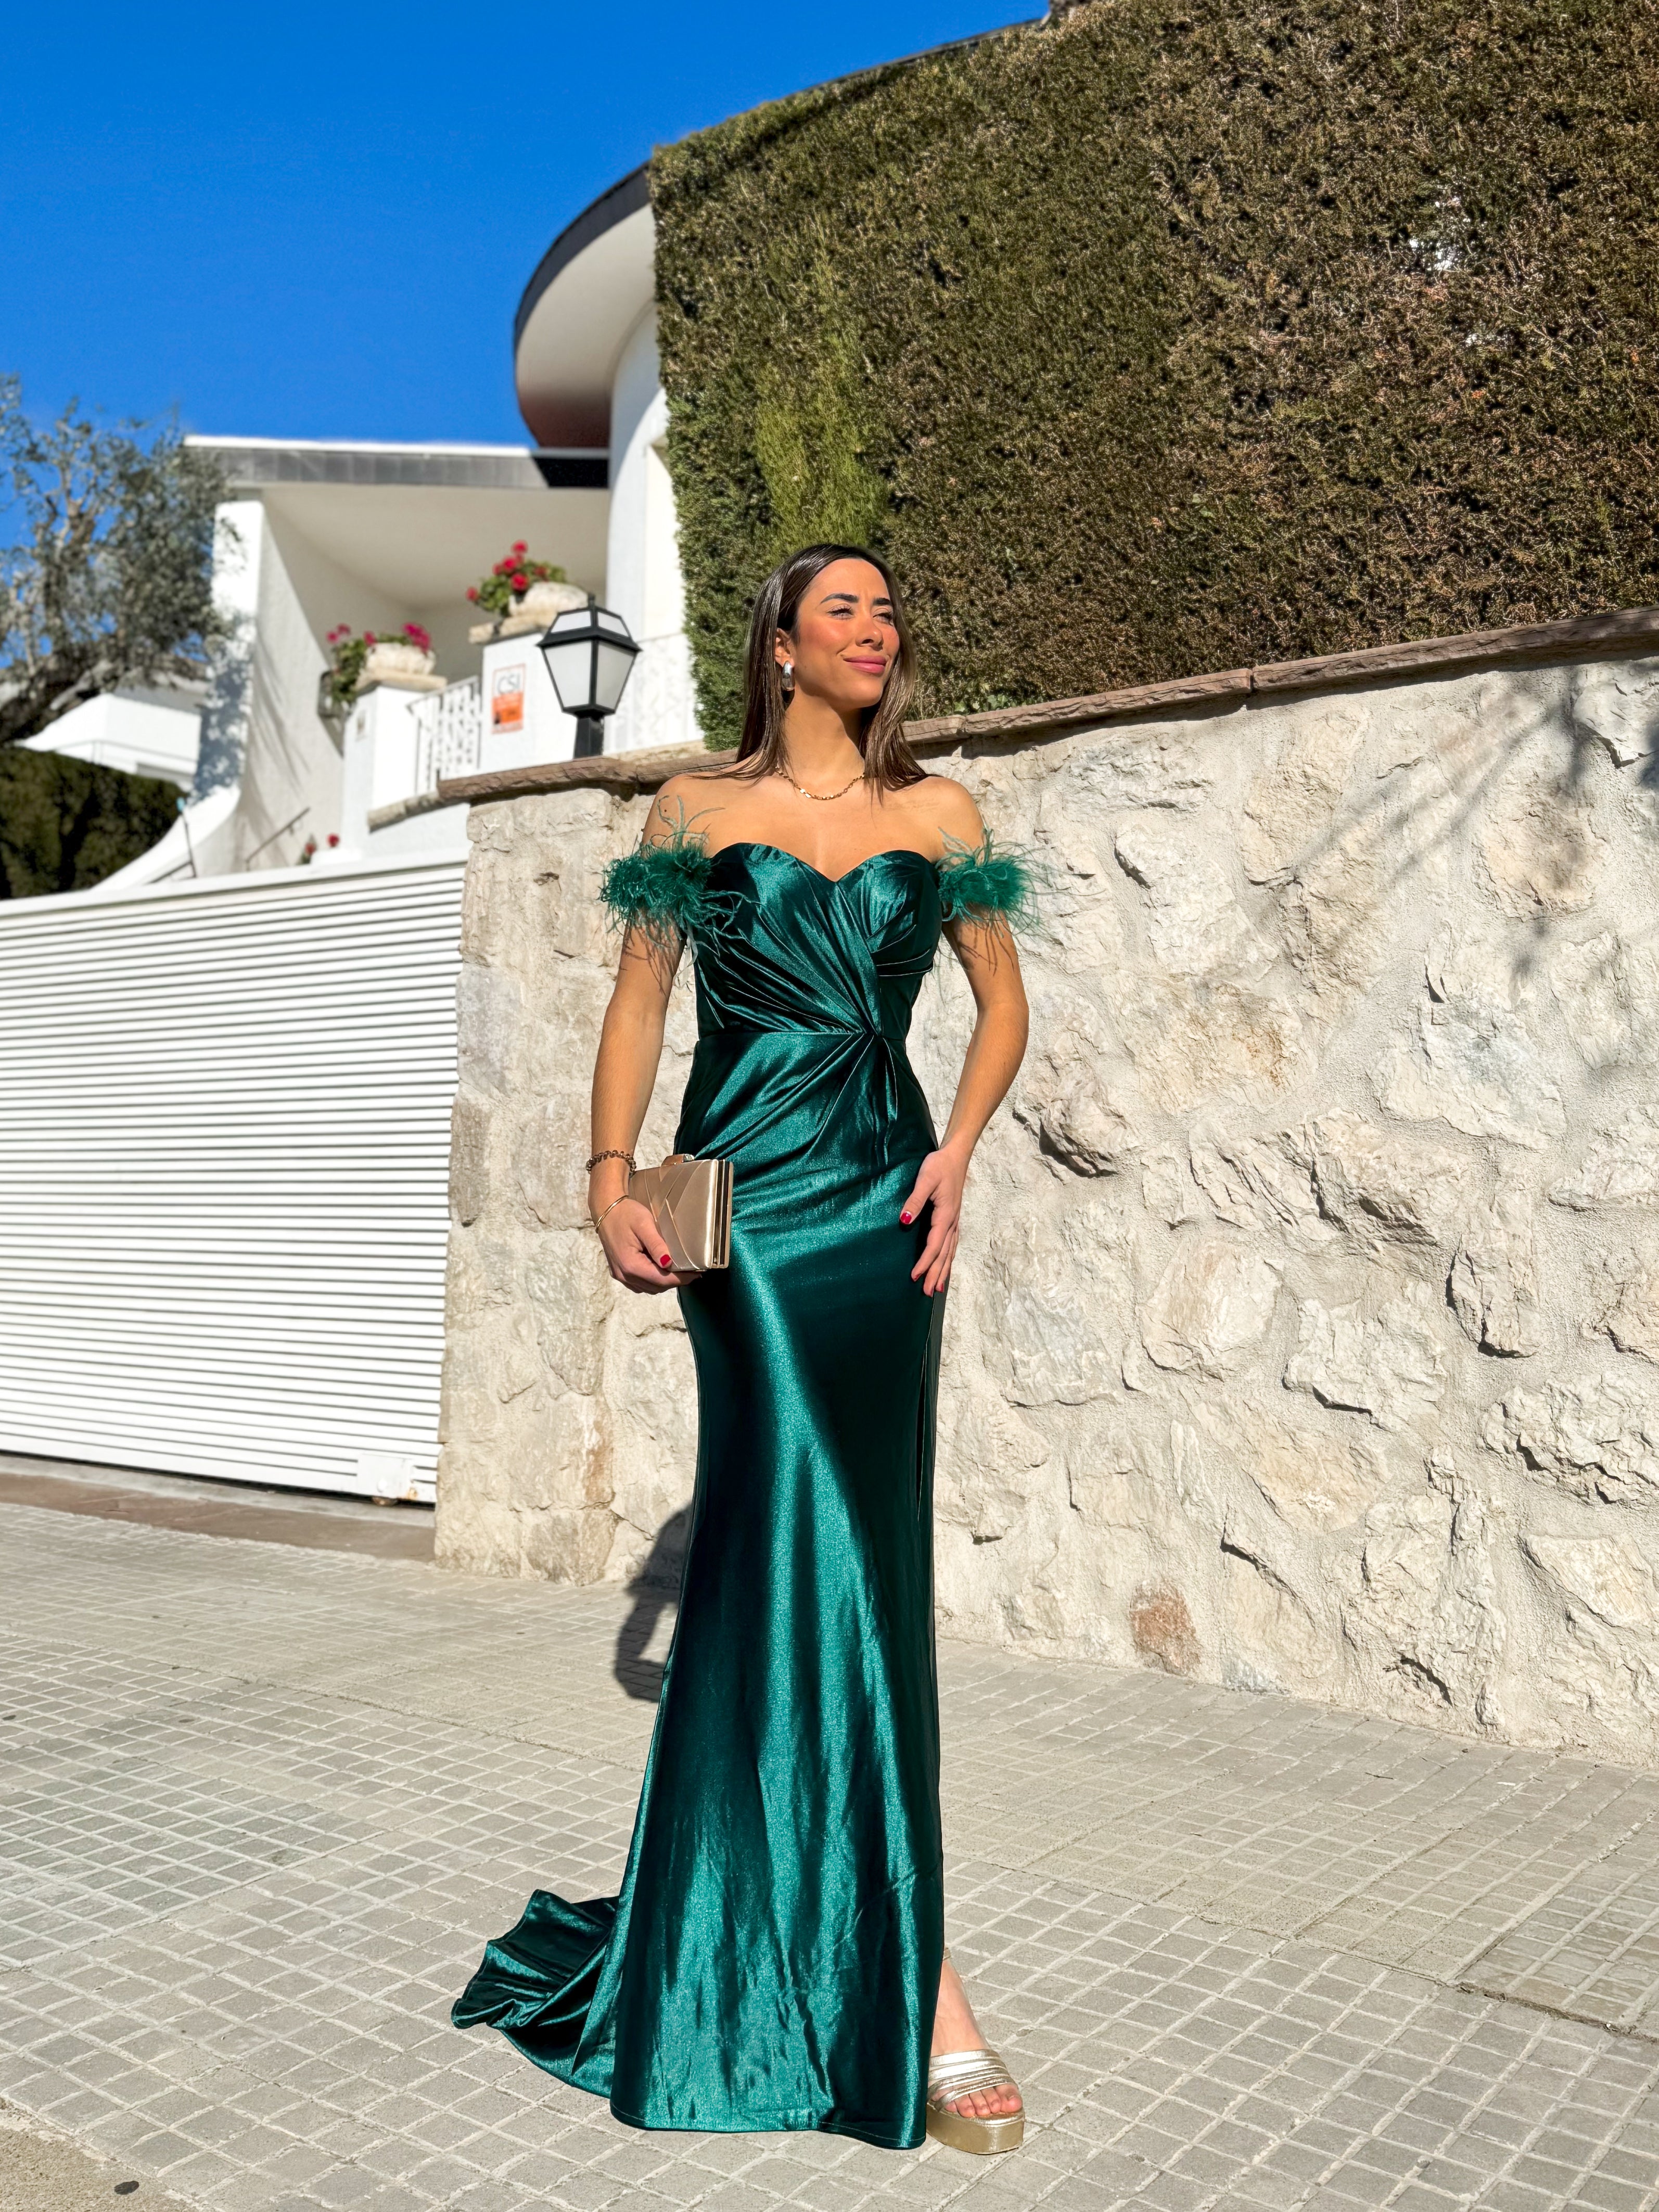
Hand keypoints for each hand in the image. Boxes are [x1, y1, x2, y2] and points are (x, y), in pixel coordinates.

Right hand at [597, 1199, 694, 1292]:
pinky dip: (653, 1281)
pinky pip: (640, 1284)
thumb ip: (657, 1245)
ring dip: (664, 1282)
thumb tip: (669, 1263)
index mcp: (630, 1264)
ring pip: (649, 1288)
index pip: (661, 1280)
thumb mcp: (644, 1225)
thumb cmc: (626, 1214)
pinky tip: (661, 1270)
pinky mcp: (619, 1273)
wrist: (606, 1211)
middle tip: (691, 1271)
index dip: (681, 1278)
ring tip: (679, 1271)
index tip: (696, 1273)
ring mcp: (620, 1276)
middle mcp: (624, 1274)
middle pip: (656, 1287)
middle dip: (675, 1281)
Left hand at [899, 1143, 968, 1297]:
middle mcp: (952, 1222)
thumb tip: (904, 1222)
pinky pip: (951, 1244)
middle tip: (927, 1293)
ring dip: (943, 1270)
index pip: (934, 1245)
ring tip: (937, 1287)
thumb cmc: (939, 1165)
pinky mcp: (953, 1218)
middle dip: (935, 1274)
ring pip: (950, 1251)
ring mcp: (955, 1221)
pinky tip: (946, 1264)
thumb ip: (914, 1201)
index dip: (925, 1262)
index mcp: (945, 1215)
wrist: (956, 1156)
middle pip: (944, 1254)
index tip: (915, 1276)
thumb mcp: (925, 1180)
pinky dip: (948, 1258)